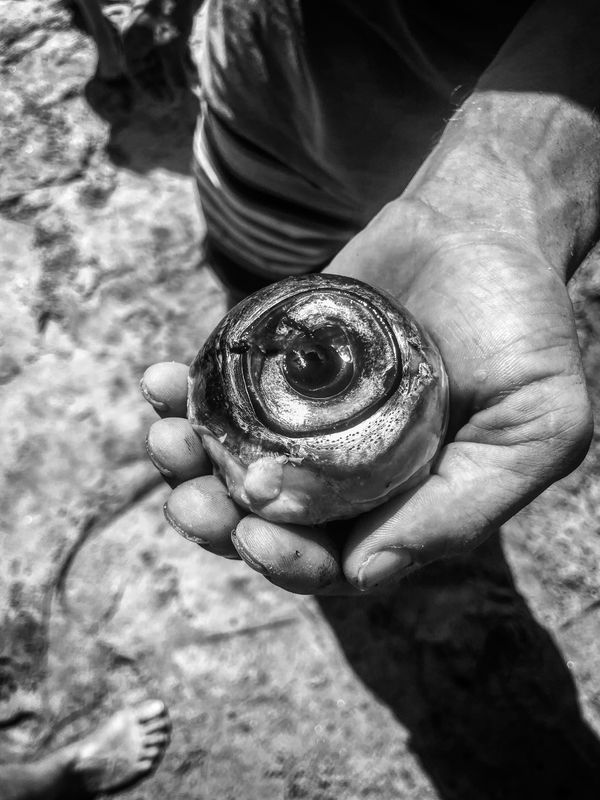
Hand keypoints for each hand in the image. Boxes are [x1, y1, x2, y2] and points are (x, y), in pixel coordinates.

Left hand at [142, 198, 591, 593]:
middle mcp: (347, 467)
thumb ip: (463, 508)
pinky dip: (186, 393)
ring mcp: (307, 413)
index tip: (253, 534)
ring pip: (232, 458)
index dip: (286, 561)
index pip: (330, 557)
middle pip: (266, 516)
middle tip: (189, 499)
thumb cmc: (523, 331)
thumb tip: (361, 575)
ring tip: (164, 438)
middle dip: (218, 518)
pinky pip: (224, 388)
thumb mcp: (535, 428)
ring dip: (188, 461)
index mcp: (400, 501)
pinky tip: (161, 382)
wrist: (486, 229)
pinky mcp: (279, 361)